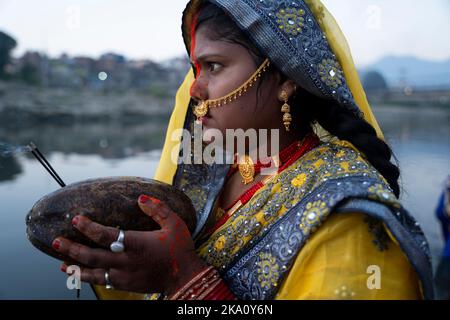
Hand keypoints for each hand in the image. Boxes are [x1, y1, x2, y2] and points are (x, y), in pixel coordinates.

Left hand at [53, 195, 207, 294]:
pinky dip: (89, 278)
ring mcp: (124, 276)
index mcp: (137, 244)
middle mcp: (126, 261)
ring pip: (93, 273)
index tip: (76, 219)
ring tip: (61, 263)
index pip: (105, 235)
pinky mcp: (126, 285)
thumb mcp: (175, 224)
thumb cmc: (180, 249)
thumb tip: (140, 198)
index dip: (88, 227)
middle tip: (56, 241)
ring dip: (75, 267)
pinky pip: (102, 282)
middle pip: (92, 256)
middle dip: (72, 248)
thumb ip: (158, 209)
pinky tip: (81, 275)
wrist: (185, 277)